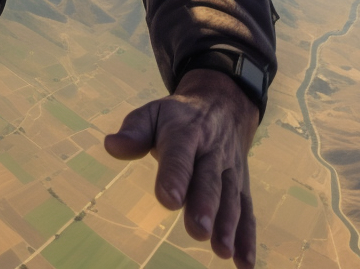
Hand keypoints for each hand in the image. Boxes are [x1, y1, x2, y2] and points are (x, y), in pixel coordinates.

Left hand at [104, 68, 260, 267]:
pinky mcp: (241, 185)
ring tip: (222, 251)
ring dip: (228, 225)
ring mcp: (230, 170)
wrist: (223, 105)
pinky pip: (247, 210)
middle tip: (198, 231)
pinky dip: (248, 237)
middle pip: (210, 180)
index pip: (180, 154)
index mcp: (186, 132)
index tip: (169, 200)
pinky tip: (244, 263)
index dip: (174, 176)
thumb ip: (134, 131)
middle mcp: (212, 152)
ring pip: (231, 197)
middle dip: (205, 205)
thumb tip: (112, 145)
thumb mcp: (153, 114)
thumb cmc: (177, 118)